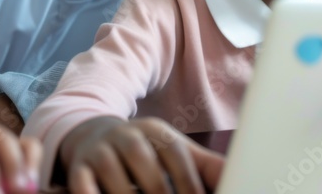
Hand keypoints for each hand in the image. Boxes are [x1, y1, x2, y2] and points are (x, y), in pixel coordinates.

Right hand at [60, 116, 223, 193]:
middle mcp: (128, 137)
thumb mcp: (176, 150)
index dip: (190, 186)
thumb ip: (208, 167)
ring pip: (118, 183)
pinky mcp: (79, 168)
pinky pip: (84, 188)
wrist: (93, 134)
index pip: (178, 158)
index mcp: (157, 132)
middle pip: (149, 174)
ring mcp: (101, 151)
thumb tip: (242, 178)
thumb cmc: (145, 150)